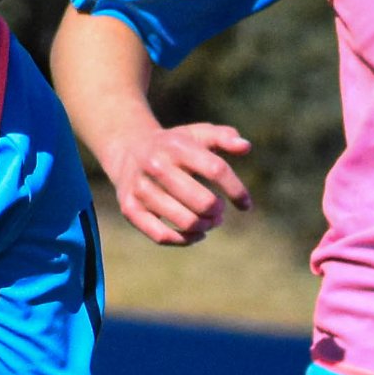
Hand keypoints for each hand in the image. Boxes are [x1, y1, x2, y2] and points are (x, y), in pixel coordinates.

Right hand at [101, 121, 253, 247]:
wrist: (127, 150)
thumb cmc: (174, 146)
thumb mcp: (197, 134)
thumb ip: (223, 137)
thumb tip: (245, 146)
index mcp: (177, 146)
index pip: (216, 170)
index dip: (236, 190)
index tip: (246, 204)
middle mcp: (156, 165)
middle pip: (202, 201)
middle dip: (217, 211)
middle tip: (219, 211)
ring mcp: (141, 189)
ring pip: (184, 221)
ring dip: (205, 226)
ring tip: (210, 221)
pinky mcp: (130, 208)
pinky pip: (162, 236)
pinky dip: (185, 240)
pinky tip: (197, 234)